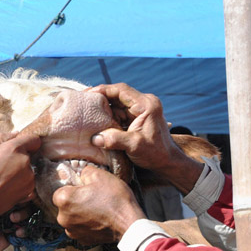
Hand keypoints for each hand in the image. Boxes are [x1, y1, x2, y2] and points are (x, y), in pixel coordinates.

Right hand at [0, 132, 40, 217]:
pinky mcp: (30, 191)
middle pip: (29, 156)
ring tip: (3, 180)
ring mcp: (29, 177)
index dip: (27, 143)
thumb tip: (16, 134)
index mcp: (15, 148)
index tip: (18, 149)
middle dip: (19, 159)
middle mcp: (25, 162)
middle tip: (2, 167)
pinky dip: (20, 185)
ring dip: (20, 173)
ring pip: (28, 170)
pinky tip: (7, 188)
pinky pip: (28, 183)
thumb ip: (3, 138)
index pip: (34, 140)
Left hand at [53, 165, 144, 244]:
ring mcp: (72, 231)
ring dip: (81, 213)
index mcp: (64, 200)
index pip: (60, 190)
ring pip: (72, 218)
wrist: (129, 224)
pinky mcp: (82, 240)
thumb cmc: (114, 199)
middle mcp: (63, 218)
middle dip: (76, 201)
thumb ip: (85, 172)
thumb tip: (81, 174)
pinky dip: (87, 225)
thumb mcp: (100, 175)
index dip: (73, 188)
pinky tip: (100, 220)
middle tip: (94, 198)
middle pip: (65, 206)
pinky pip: (81, 229)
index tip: (85, 188)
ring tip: (98, 209)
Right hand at [86, 83, 203, 192]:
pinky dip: (108, 116)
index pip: (121, 90)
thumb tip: (94, 138)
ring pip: (117, 103)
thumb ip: (114, 139)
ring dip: (103, 108)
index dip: (103, 90)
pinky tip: (97, 121)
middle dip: (100, 98)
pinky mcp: (136, 118)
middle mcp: (144, 103)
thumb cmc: (155, 153)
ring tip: (87, 111)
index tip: (87, 94)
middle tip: (83, 102)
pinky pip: (119, 112)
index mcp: (146, 105)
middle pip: (118, 94)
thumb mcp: (134, 145)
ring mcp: (140, 110)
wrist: (168, 161)